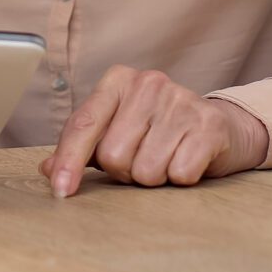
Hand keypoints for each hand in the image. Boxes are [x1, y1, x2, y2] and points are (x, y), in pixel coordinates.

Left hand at [40, 65, 269, 197]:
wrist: (224, 128)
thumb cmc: (160, 131)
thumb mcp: (119, 130)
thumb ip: (83, 147)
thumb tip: (48, 169)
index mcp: (118, 81)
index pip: (83, 125)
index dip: (69, 162)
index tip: (61, 191)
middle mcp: (148, 83)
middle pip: (113, 155)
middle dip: (125, 171)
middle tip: (143, 158)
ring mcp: (180, 101)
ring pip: (145, 170)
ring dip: (154, 177)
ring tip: (167, 157)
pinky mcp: (209, 124)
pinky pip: (179, 173)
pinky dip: (182, 178)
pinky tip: (188, 159)